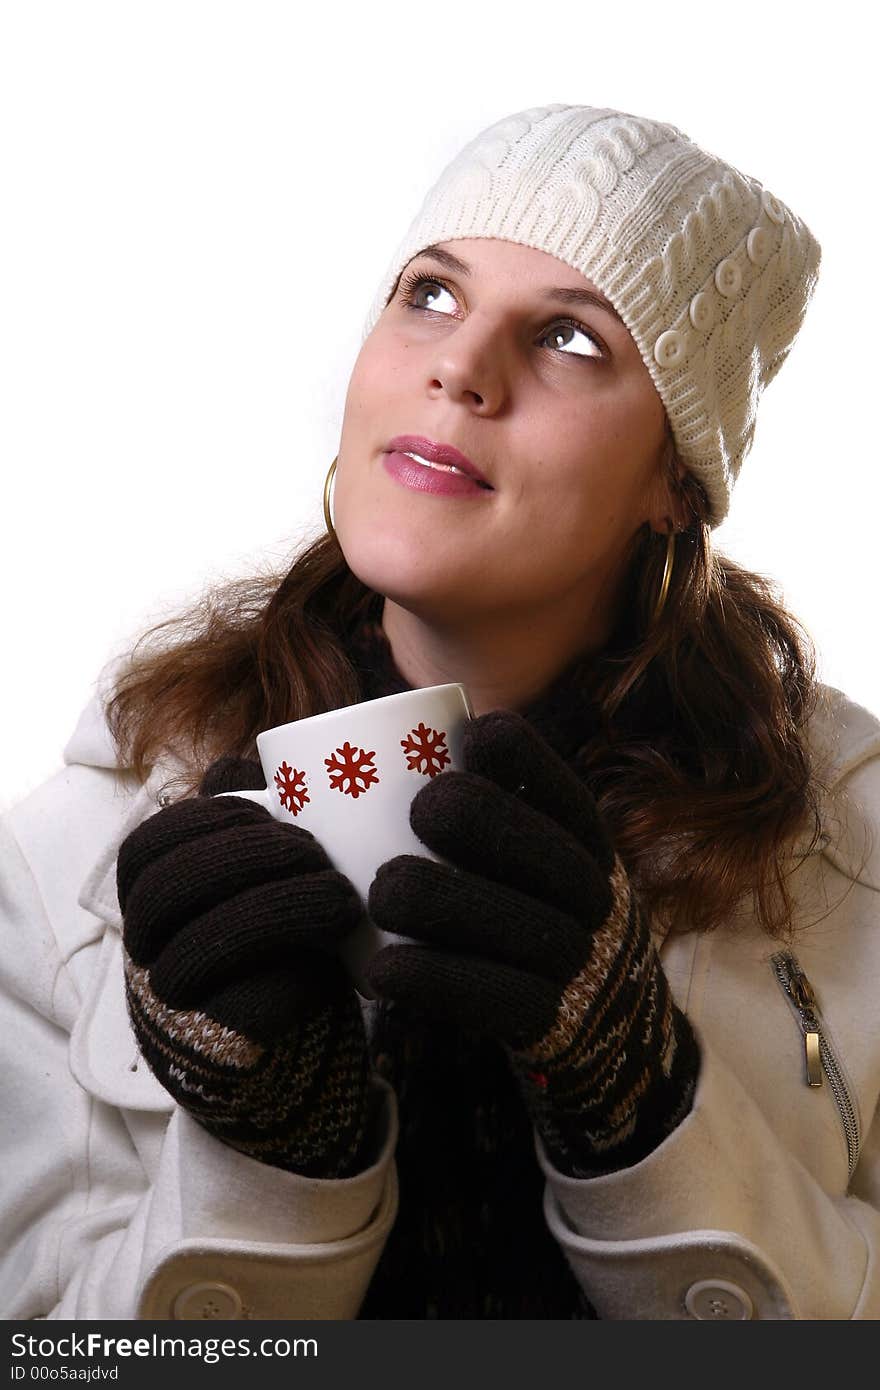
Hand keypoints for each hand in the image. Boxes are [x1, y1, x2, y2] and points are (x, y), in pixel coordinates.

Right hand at [117, 756, 372, 1177]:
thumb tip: (240, 764)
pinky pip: (250, 1009)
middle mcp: (146, 953)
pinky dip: (298, 976)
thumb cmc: (276, 939)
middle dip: (245, 857)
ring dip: (278, 909)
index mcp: (147, 900)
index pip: (152, 844)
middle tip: (315, 849)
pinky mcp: (224, 1056)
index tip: (279, 809)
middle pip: (169, 889)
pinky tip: (336, 959)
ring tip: (339, 894)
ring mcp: (180, 1008)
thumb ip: (249, 818)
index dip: (212, 818)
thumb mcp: (258, 874)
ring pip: (202, 948)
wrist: (294, 1052)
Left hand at [363, 711, 698, 1175]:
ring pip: (524, 928)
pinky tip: (382, 971)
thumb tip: (365, 745)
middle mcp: (593, 899)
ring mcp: (577, 965)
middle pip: (549, 855)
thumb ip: (475, 806)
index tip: (470, 739)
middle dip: (480, 821)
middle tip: (416, 812)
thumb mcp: (528, 854)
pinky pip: (499, 1001)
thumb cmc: (519, 908)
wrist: (596, 1024)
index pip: (564, 792)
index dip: (525, 759)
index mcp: (584, 843)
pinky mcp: (549, 1027)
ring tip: (382, 892)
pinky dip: (436, 981)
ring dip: (446, 902)